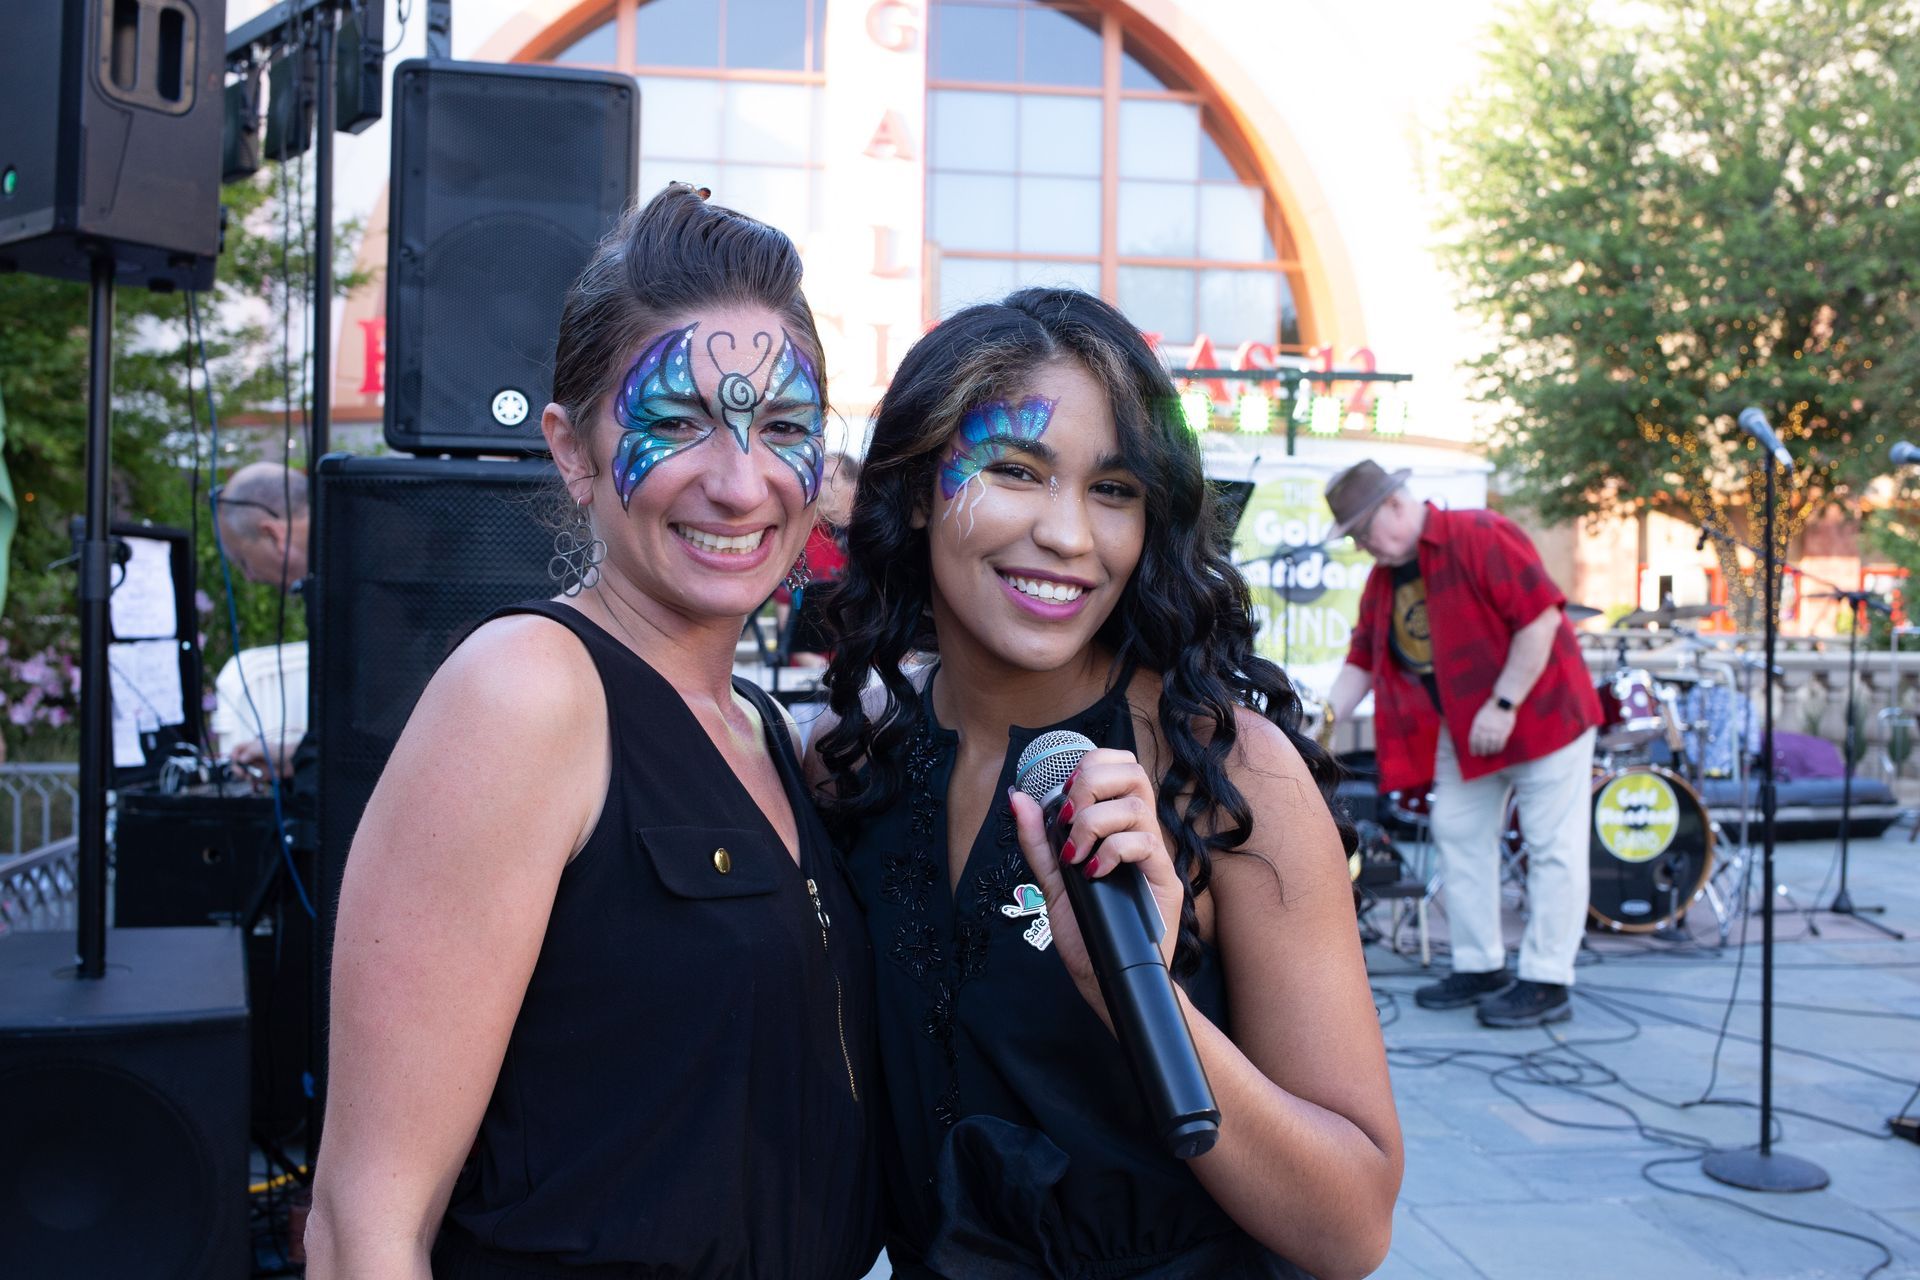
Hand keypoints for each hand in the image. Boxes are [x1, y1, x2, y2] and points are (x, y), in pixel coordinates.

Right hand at [231, 737, 295, 777]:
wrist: (291, 762)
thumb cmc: (279, 751)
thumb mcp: (263, 749)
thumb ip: (251, 752)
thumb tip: (241, 759)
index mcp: (250, 747)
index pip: (236, 749)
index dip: (233, 754)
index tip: (235, 760)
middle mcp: (251, 757)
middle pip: (237, 763)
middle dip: (237, 769)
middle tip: (242, 773)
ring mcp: (255, 766)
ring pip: (243, 773)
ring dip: (244, 776)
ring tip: (250, 778)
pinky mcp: (259, 775)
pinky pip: (252, 780)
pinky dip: (252, 783)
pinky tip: (254, 784)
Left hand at [1006, 748, 1185, 1020]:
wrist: (1107, 979)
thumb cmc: (1088, 931)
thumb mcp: (1053, 881)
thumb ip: (1038, 841)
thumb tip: (1018, 798)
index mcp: (1119, 827)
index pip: (1120, 767)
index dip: (1092, 765)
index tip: (1065, 795)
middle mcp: (1141, 834)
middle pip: (1135, 773)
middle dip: (1092, 784)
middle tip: (1068, 820)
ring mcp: (1155, 856)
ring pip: (1136, 806)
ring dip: (1094, 823)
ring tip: (1076, 856)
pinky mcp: (1165, 881)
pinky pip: (1145, 843)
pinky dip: (1112, 851)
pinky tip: (1093, 873)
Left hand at [1467, 699, 1516, 755]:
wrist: (1502, 704)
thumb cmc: (1490, 709)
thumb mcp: (1479, 716)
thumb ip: (1477, 727)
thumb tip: (1475, 738)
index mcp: (1477, 725)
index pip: (1473, 740)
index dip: (1473, 748)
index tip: (1474, 753)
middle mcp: (1485, 729)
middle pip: (1482, 744)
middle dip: (1481, 751)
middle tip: (1482, 754)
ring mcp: (1495, 731)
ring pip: (1491, 745)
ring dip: (1490, 751)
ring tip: (1489, 753)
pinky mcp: (1504, 732)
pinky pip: (1500, 743)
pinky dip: (1498, 749)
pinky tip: (1497, 751)